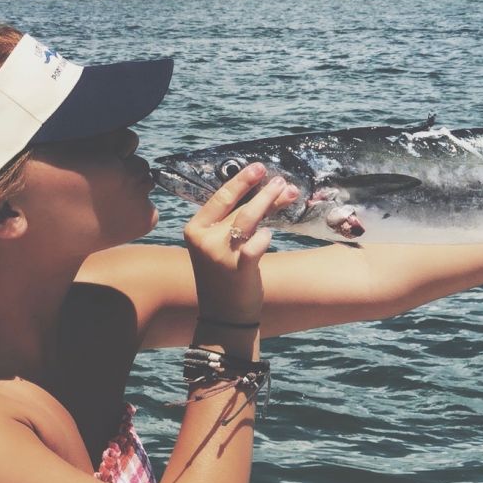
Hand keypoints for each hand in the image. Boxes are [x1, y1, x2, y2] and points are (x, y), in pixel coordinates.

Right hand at [183, 162, 299, 321]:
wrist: (222, 314)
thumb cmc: (223, 276)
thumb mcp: (220, 246)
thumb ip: (235, 222)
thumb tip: (266, 192)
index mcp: (195, 229)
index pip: (219, 198)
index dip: (240, 180)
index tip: (258, 168)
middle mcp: (205, 239)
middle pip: (238, 206)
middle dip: (262, 190)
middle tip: (279, 180)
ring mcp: (220, 254)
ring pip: (248, 218)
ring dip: (269, 202)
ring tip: (287, 192)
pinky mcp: (238, 268)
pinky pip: (256, 244)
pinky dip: (265, 236)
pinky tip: (270, 233)